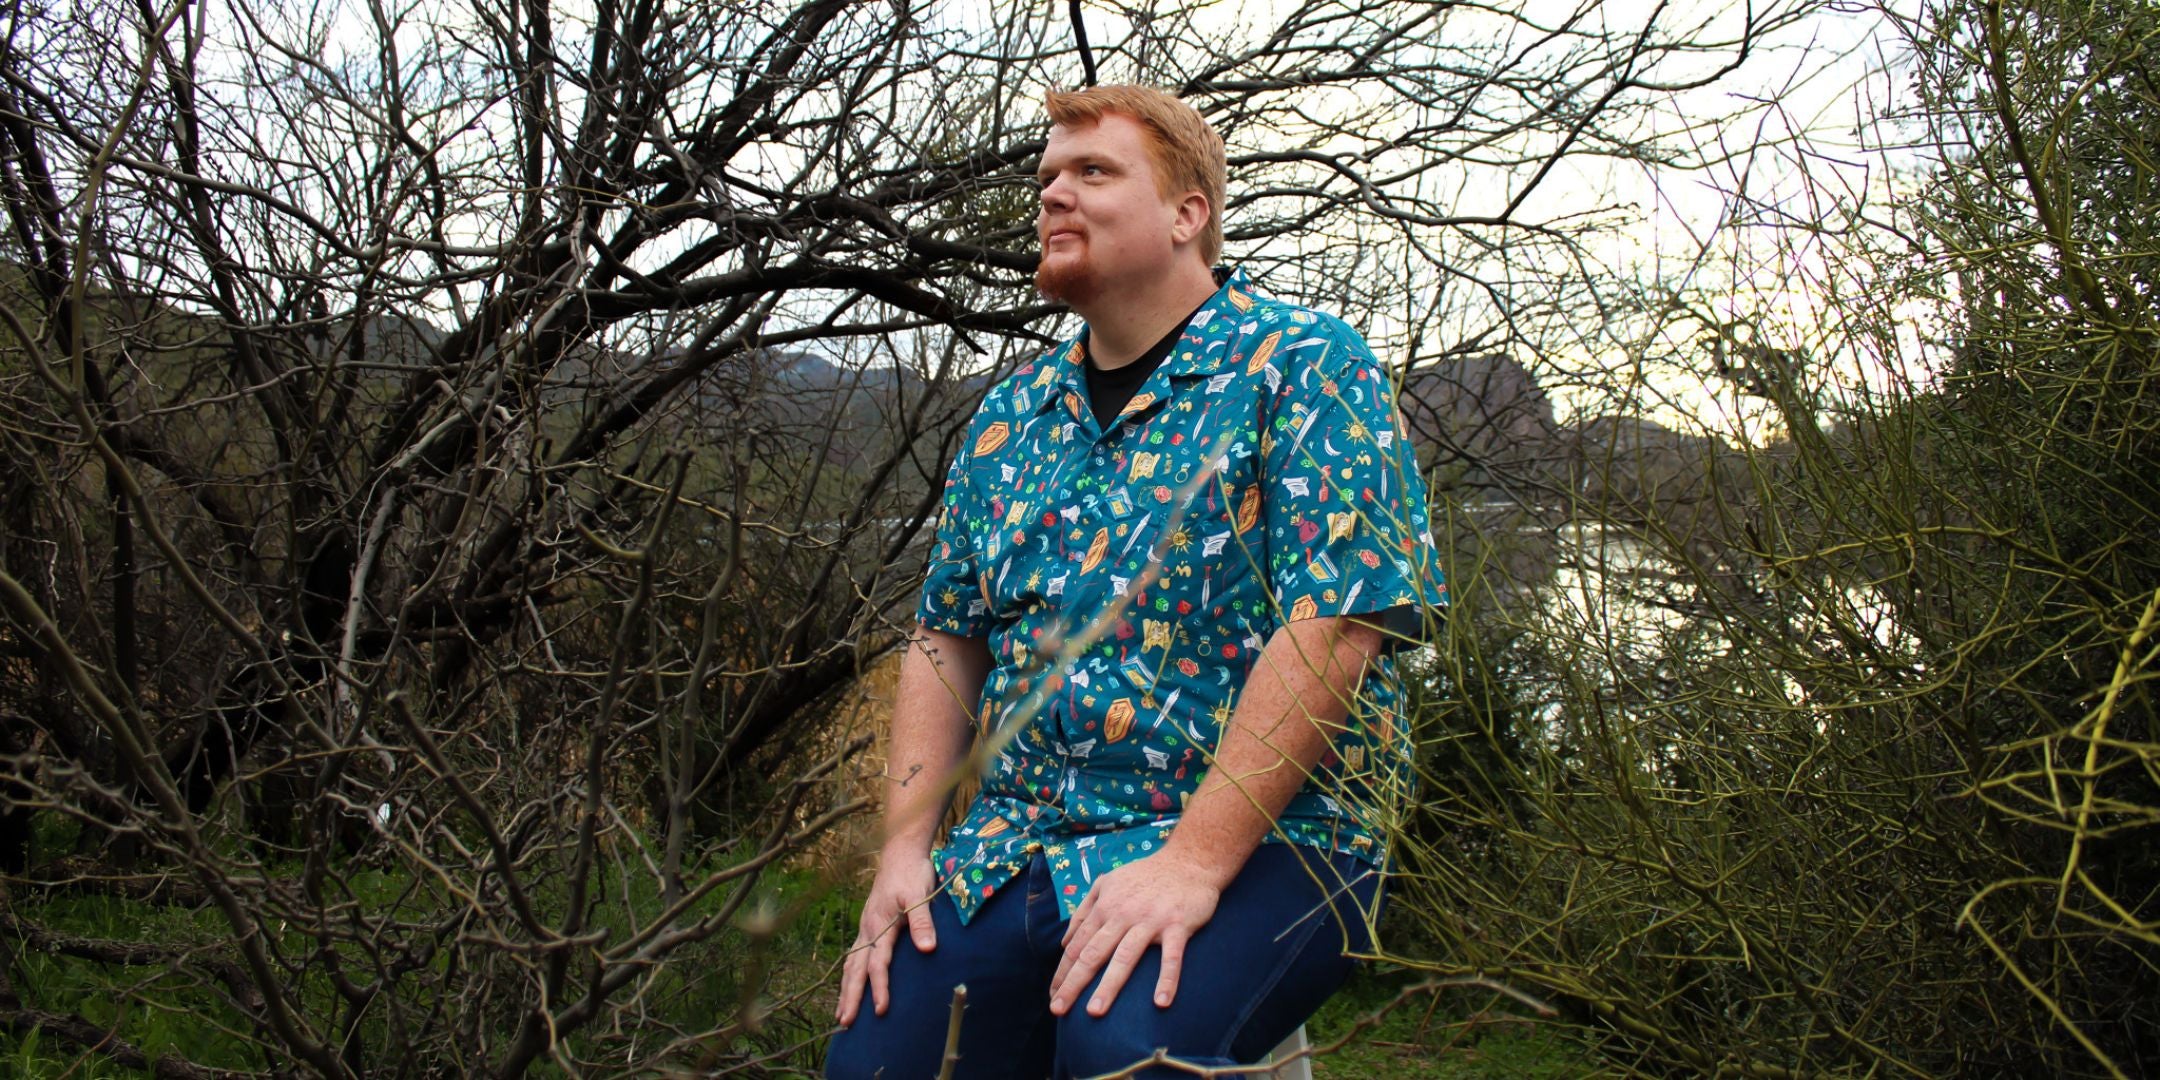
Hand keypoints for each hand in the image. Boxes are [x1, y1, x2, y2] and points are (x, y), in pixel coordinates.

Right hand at [836, 852, 939, 1026]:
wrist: (900, 852)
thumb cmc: (912, 873)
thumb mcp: (920, 895)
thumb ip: (923, 922)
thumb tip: (927, 950)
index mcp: (880, 924)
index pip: (878, 963)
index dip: (879, 987)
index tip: (880, 1010)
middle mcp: (867, 928)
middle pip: (856, 969)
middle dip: (851, 996)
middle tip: (845, 1022)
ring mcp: (865, 927)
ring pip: (851, 963)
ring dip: (846, 989)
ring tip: (842, 1014)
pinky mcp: (867, 925)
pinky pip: (854, 955)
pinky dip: (849, 974)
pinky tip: (848, 985)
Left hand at [1050, 853, 1220, 1016]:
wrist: (1188, 861)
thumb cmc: (1144, 876)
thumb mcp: (1106, 884)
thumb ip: (1083, 911)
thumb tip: (1064, 943)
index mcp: (1104, 907)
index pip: (1077, 945)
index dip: (1063, 972)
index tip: (1053, 995)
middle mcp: (1122, 915)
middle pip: (1093, 953)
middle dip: (1073, 983)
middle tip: (1058, 1009)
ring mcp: (1150, 920)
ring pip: (1125, 957)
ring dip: (1109, 985)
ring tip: (1094, 1012)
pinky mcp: (1177, 925)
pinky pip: (1171, 957)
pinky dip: (1167, 979)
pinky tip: (1160, 1003)